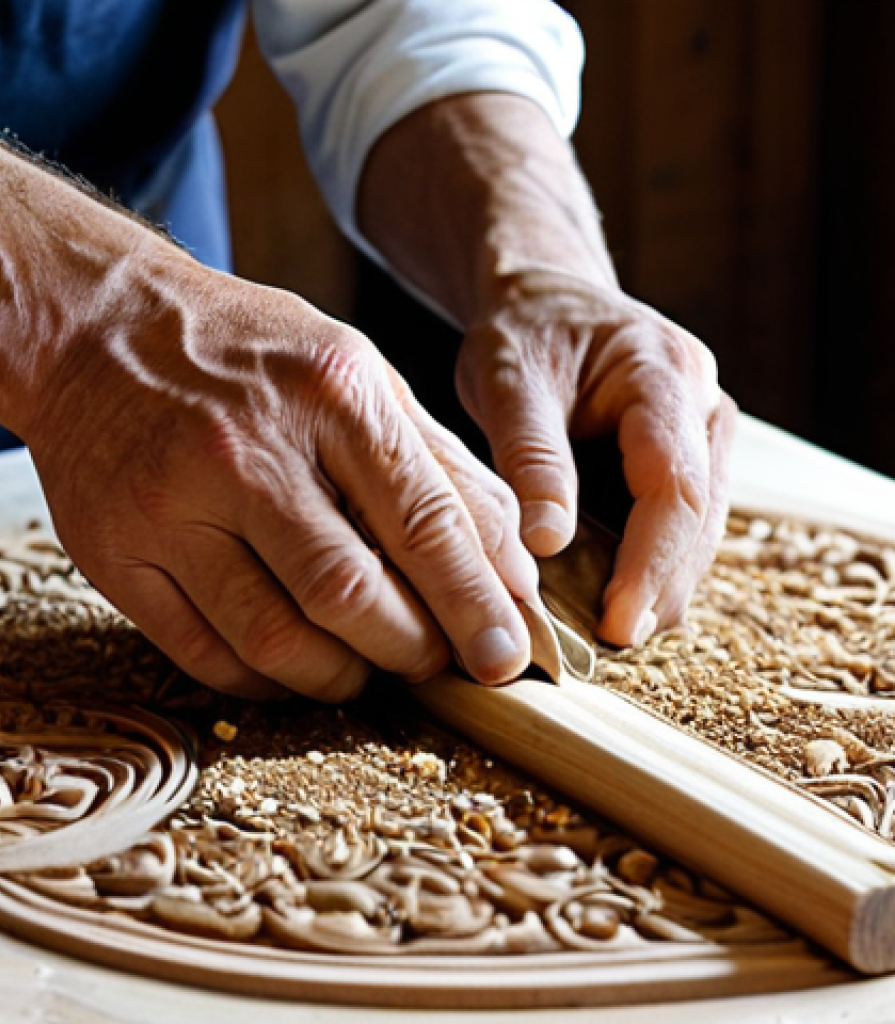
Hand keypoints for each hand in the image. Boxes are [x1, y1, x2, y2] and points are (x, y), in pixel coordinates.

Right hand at [23, 269, 537, 699]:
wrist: (94, 329)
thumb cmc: (246, 355)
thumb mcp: (356, 374)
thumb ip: (439, 465)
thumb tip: (510, 564)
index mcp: (328, 392)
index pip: (424, 523)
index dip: (476, 604)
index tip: (506, 658)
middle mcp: (246, 449)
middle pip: (351, 594)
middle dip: (411, 650)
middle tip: (433, 662)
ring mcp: (169, 505)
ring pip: (275, 639)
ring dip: (340, 678)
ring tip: (365, 669)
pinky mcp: (113, 553)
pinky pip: (202, 653)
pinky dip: (264, 680)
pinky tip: (292, 667)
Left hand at [455, 268, 736, 647]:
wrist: (545, 299)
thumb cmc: (522, 331)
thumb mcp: (507, 380)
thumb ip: (531, 457)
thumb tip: (549, 545)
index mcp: (662, 373)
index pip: (673, 483)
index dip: (650, 561)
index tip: (618, 621)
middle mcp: (701, 404)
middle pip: (699, 515)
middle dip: (661, 586)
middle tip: (615, 643)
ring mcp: (702, 432)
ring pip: (700, 527)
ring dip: (661, 583)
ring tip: (614, 634)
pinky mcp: (687, 456)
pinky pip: (682, 522)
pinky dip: (653, 563)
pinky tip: (617, 598)